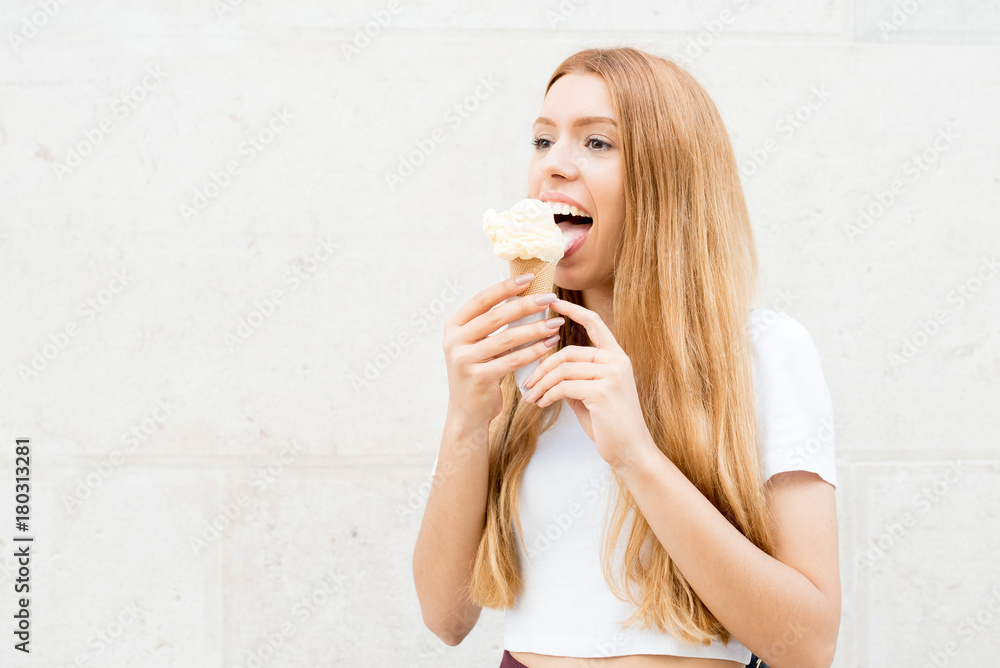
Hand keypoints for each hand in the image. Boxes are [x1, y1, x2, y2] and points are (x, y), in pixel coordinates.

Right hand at [442, 274, 563, 424]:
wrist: (467, 412)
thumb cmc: (479, 372)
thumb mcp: (478, 345)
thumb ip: (492, 325)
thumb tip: (523, 296)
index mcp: (453, 326)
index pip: (481, 299)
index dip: (505, 287)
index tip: (529, 278)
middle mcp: (454, 340)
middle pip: (496, 316)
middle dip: (526, 305)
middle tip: (550, 298)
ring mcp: (464, 360)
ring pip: (507, 338)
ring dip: (535, 329)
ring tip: (555, 323)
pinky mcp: (478, 377)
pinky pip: (513, 360)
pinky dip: (534, 351)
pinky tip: (549, 344)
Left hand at [521, 298, 654, 470]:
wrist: (631, 451)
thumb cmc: (610, 425)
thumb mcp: (590, 395)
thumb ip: (575, 377)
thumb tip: (547, 370)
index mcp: (616, 357)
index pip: (594, 323)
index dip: (572, 310)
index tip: (552, 301)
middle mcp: (617, 361)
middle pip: (569, 352)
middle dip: (542, 367)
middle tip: (527, 383)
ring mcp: (612, 375)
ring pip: (563, 369)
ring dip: (542, 384)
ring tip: (531, 397)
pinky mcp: (603, 392)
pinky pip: (564, 387)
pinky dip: (548, 395)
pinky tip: (542, 404)